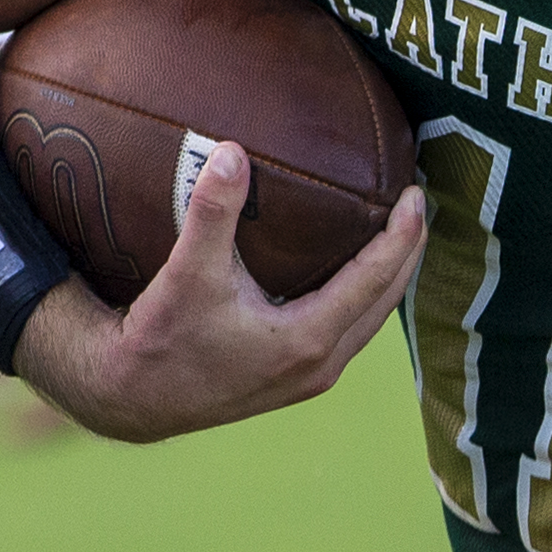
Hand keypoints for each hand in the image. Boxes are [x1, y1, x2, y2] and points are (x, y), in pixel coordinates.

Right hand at [13, 143, 426, 440]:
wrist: (132, 399)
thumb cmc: (160, 339)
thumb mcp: (187, 273)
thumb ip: (211, 212)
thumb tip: (233, 153)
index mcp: (307, 340)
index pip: (375, 279)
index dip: (401, 235)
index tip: (415, 194)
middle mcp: (319, 364)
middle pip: (386, 302)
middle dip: (408, 252)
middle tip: (419, 203)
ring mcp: (309, 377)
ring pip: (370, 321)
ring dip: (389, 278)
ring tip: (399, 235)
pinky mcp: (294, 380)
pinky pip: (348, 331)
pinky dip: (362, 298)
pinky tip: (353, 272)